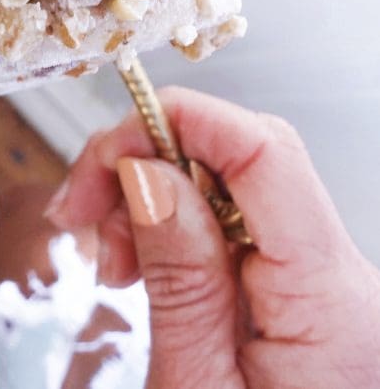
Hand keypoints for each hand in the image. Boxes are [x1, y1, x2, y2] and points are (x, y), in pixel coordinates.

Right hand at [46, 87, 379, 387]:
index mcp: (332, 303)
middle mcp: (341, 277)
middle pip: (239, 156)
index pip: (263, 151)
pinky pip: (229, 223)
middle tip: (82, 215)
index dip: (179, 120)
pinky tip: (138, 263)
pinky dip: (170, 225)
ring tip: (108, 257)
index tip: (105, 151)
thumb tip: (146, 170)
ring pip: (226, 183)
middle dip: (146, 163)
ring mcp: (321, 281)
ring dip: (150, 196)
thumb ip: (179, 276)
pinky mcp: (296, 289)